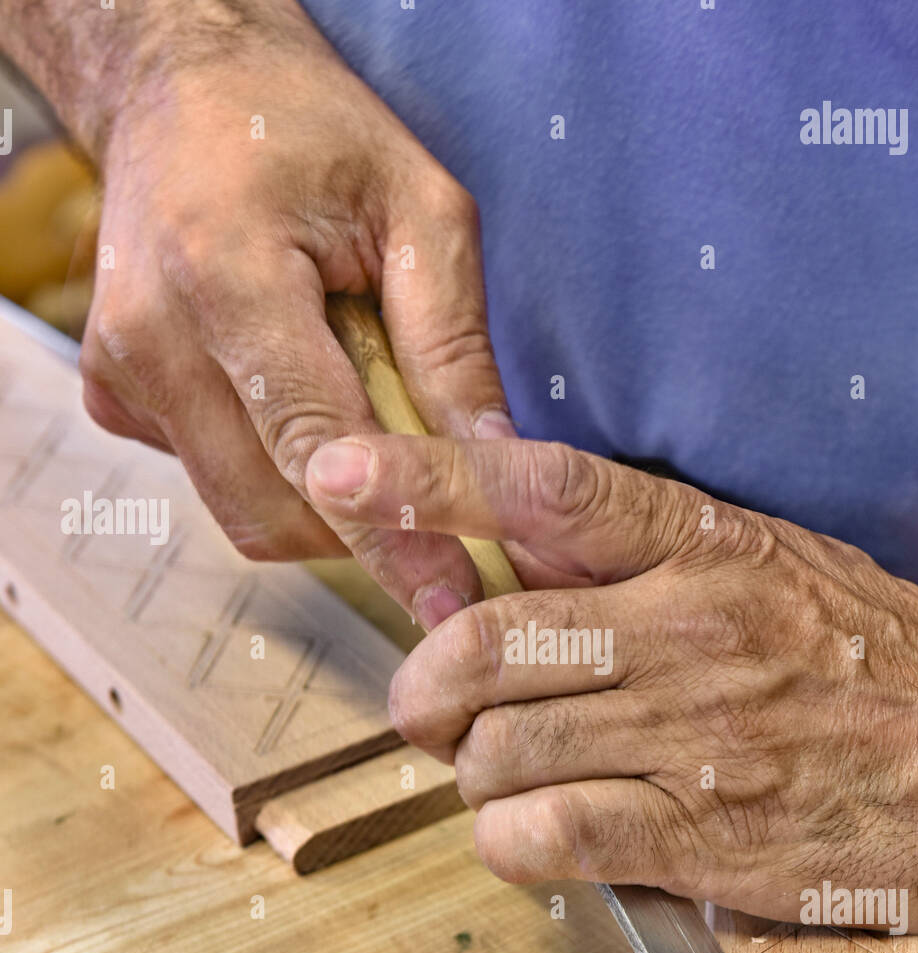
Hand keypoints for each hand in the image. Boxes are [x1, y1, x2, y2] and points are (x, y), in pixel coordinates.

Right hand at [78, 3, 509, 625]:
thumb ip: (451, 344)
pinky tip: (302, 406)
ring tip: (371, 435)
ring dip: (325, 508)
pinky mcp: (117, 397)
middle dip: (364, 534)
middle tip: (439, 525)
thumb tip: (496, 461)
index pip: (315, 446)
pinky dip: (279, 475)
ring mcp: (122, 374)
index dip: (390, 533)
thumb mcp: (419, 207)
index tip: (450, 593)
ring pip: (243, 512)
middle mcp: (152, 336)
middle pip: (271, 507)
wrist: (180, 89)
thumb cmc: (307, 130)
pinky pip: (215, 482)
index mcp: (225, 274)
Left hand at [307, 432, 917, 932]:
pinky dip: (508, 839)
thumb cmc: (879, 653)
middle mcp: (692, 628)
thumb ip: (647, 552)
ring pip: (500, 750)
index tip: (339, 467)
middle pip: (484, 642)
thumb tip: (516, 547)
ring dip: (471, 774)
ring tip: (500, 781)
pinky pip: (548, 835)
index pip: (546, 490)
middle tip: (431, 711)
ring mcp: (698, 736)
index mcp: (708, 543)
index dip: (428, 476)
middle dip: (424, 690)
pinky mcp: (710, 836)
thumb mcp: (774, 560)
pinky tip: (531, 834)